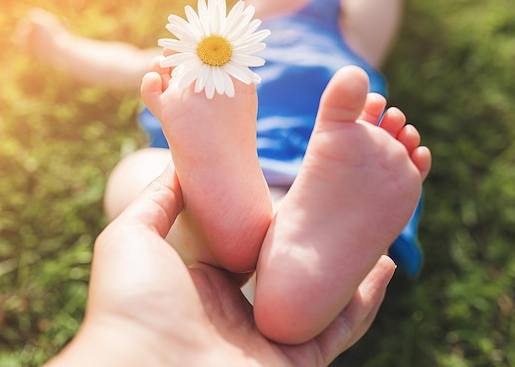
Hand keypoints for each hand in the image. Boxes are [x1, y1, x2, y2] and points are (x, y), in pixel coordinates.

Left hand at [45, 164, 395, 366]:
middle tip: (345, 208)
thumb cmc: (131, 305)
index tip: (296, 192)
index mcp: (203, 287)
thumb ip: (157, 202)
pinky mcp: (294, 365)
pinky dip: (362, 304)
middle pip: (289, 275)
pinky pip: (337, 331)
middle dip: (318, 246)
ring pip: (319, 301)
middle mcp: (237, 317)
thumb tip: (178, 166)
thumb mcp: (131, 238)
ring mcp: (267, 342)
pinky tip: (382, 267)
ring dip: (350, 270)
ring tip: (375, 231)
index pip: (249, 250)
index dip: (274, 224)